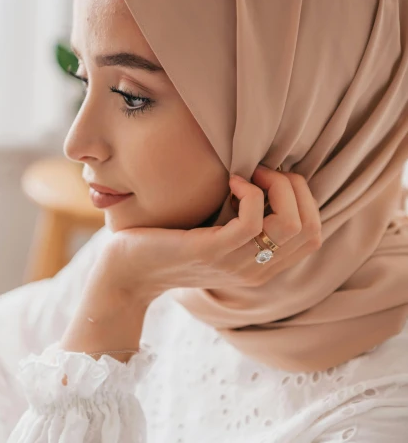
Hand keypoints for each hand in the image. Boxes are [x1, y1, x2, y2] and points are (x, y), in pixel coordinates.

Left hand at [101, 165, 321, 299]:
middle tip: (264, 170)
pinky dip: (249, 192)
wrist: (127, 269)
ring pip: (289, 224)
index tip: (273, 178)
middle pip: (310, 230)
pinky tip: (231, 182)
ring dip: (276, 186)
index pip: (314, 236)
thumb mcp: (217, 234)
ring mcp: (234, 265)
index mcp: (263, 268)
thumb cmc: (169, 242)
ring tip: (250, 173)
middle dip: (295, 188)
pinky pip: (251, 221)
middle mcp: (255, 272)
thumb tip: (269, 178)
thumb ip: (246, 221)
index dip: (303, 199)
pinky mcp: (210, 253)